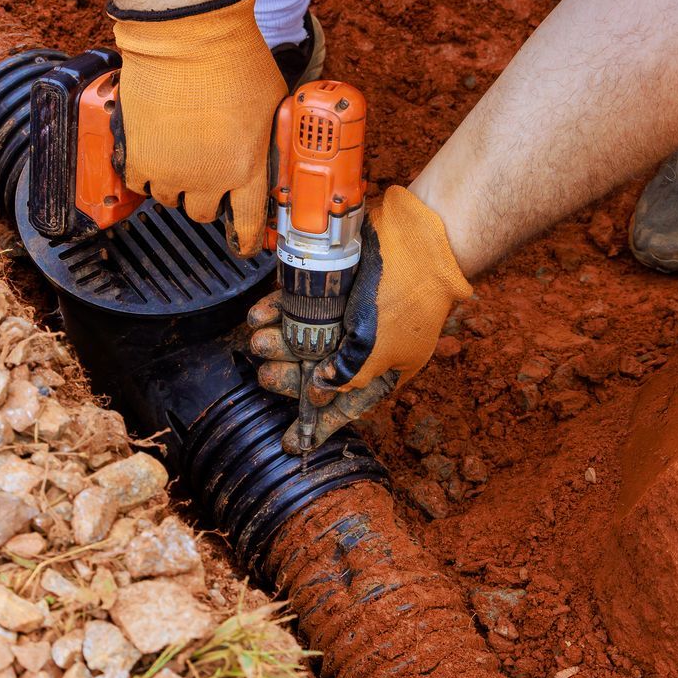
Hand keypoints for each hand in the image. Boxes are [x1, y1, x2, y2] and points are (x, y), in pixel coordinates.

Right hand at [112, 0, 284, 255]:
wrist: (187, 37)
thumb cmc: (236, 61)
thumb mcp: (273, 103)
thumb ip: (269, 137)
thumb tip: (272, 149)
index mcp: (247, 169)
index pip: (247, 222)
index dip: (245, 238)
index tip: (243, 243)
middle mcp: (208, 178)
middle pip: (203, 213)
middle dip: (207, 198)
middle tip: (206, 175)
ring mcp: (170, 170)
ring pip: (169, 198)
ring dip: (176, 184)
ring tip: (179, 156)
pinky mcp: (138, 155)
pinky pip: (139, 182)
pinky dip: (145, 172)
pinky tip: (154, 152)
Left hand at [247, 186, 472, 450]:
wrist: (420, 234)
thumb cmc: (408, 297)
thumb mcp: (380, 349)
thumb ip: (349, 377)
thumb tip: (318, 392)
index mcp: (385, 367)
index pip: (349, 405)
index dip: (320, 425)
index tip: (291, 443)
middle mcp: (364, 343)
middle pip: (318, 369)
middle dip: (289, 375)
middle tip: (266, 374)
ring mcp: (348, 312)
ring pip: (303, 335)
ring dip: (277, 341)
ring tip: (257, 339)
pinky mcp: (332, 283)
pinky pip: (298, 303)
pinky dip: (278, 310)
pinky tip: (260, 314)